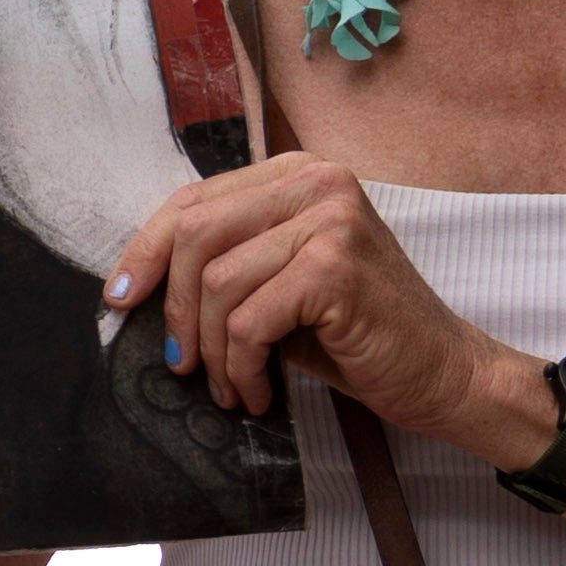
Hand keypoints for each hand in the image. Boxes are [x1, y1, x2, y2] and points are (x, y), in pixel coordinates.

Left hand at [108, 158, 554, 459]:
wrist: (445, 374)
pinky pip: (249, 320)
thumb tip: (139, 282)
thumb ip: (228, 261)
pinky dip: (242, 365)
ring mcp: (329, 218)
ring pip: (217, 282)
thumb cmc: (358, 333)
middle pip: (195, 234)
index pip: (192, 201)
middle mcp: (315, 180)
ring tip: (231, 386)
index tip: (119, 299)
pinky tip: (258, 391)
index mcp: (296, 174)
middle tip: (180, 362)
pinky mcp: (335, 266)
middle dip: (174, 308)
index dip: (145, 252)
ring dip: (212, 350)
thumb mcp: (282, 283)